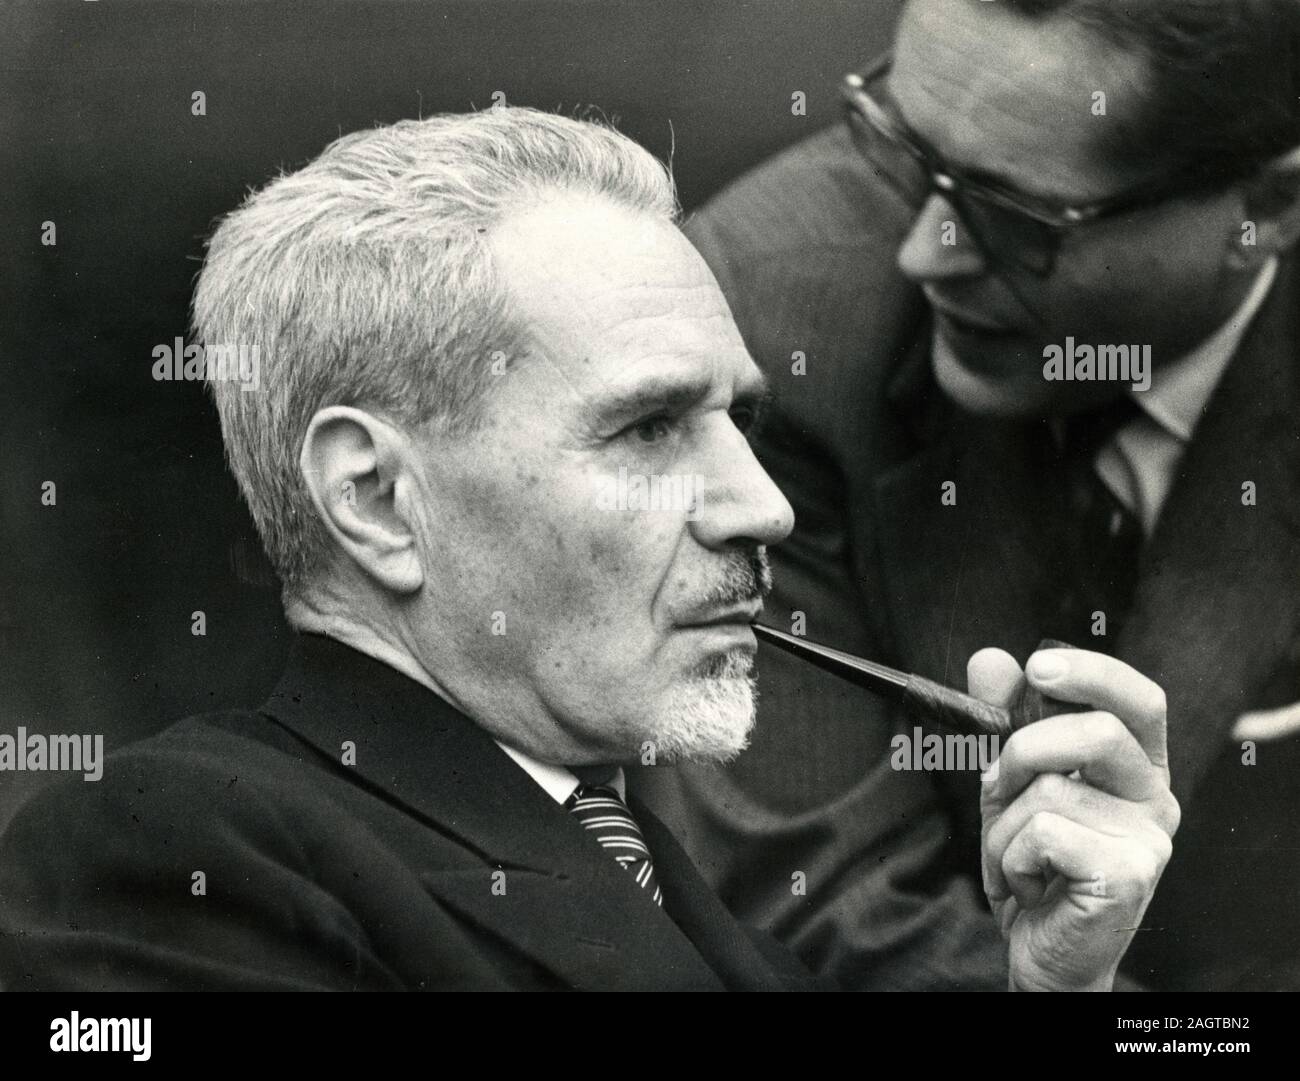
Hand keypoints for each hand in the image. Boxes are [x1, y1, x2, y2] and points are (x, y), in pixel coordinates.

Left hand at [971, 647, 1180, 990]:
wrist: (1041, 950)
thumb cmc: (1034, 863)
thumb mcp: (1009, 784)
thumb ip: (1001, 722)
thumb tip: (989, 660)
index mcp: (1136, 766)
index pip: (1139, 699)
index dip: (1093, 673)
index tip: (1038, 668)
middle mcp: (1155, 798)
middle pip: (1097, 732)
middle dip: (1023, 749)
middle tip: (999, 786)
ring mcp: (1147, 840)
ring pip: (1050, 789)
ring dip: (1003, 825)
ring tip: (1018, 859)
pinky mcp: (1126, 876)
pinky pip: (1042, 834)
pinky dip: (1011, 858)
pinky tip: (1029, 885)